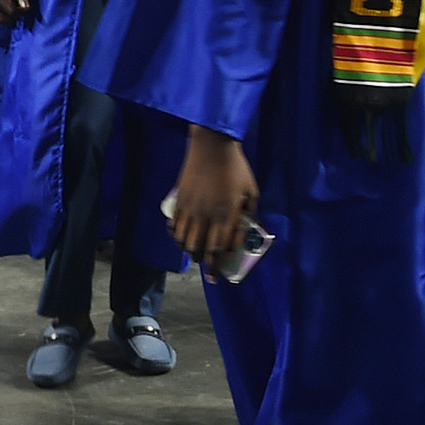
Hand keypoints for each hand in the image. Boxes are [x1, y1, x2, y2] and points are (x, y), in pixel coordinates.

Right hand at [171, 127, 258, 262]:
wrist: (212, 146)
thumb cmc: (236, 168)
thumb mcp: (251, 191)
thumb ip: (249, 212)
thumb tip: (248, 229)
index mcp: (225, 215)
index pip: (218, 249)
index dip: (216, 267)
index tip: (215, 278)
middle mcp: (205, 216)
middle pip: (198, 248)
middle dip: (202, 261)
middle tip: (207, 264)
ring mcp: (190, 208)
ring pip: (183, 240)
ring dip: (188, 250)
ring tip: (194, 251)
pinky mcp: (179, 200)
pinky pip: (174, 225)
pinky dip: (176, 235)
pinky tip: (181, 237)